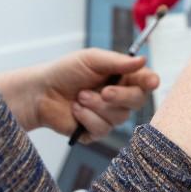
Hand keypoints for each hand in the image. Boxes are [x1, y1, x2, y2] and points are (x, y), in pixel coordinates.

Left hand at [0, 49, 158, 142]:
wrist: (40, 93)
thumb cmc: (65, 72)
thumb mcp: (91, 59)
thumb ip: (118, 62)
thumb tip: (143, 60)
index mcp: (124, 77)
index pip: (146, 80)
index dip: (151, 81)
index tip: (151, 82)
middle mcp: (121, 97)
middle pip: (138, 101)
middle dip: (122, 96)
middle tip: (105, 91)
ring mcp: (109, 116)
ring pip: (120, 117)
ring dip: (97, 106)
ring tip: (79, 97)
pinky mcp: (96, 132)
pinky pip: (103, 129)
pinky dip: (87, 118)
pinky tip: (76, 110)